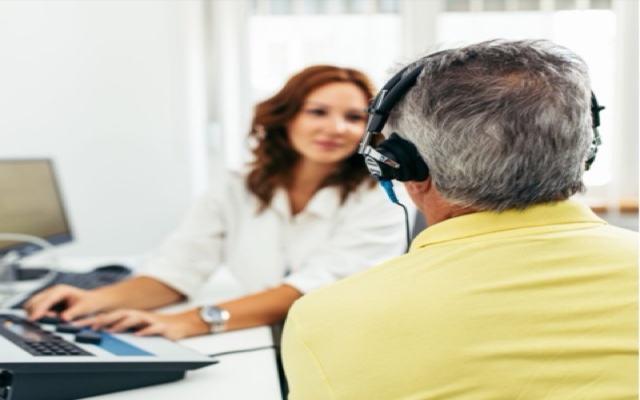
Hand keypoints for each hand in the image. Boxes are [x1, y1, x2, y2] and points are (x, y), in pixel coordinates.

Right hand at [24, 284, 108, 321]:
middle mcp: (53, 292)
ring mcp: (49, 296)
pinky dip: (38, 314)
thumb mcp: (83, 308)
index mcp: (61, 290)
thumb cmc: (89, 303)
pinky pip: (37, 308)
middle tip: (43, 322)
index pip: (46, 300)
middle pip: (35, 301)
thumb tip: (63, 318)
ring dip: (36, 313)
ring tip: (49, 319)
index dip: (39, 309)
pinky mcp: (48, 303)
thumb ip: (72, 313)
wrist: (93, 301)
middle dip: (35, 312)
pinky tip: (49, 318)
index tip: (34, 318)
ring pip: (33, 304)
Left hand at [73, 308, 209, 339]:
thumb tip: (98, 323)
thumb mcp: (134, 324)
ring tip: (111, 330)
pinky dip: (145, 331)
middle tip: (89, 326)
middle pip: (117, 315)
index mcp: (129, 316)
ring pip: (133, 320)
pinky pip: (152, 328)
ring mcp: (149, 320)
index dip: (92, 320)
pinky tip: (138, 334)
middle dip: (103, 320)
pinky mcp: (161, 327)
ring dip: (122, 324)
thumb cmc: (154, 325)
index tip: (76, 324)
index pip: (107, 316)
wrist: (178, 324)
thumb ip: (118, 323)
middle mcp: (137, 316)